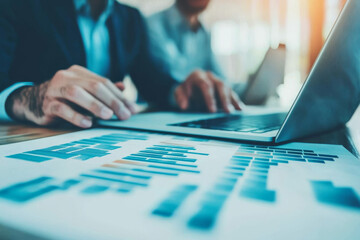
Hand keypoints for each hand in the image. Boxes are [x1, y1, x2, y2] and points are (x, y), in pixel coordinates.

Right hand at [7, 65, 136, 127]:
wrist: (33, 102)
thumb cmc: (66, 98)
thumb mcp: (85, 92)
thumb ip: (104, 90)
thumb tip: (124, 88)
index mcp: (79, 72)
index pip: (104, 83)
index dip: (120, 97)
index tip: (132, 110)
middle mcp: (67, 77)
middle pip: (94, 86)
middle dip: (112, 101)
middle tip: (124, 115)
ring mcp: (55, 90)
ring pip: (76, 93)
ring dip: (94, 105)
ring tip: (108, 116)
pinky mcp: (47, 104)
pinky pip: (61, 109)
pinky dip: (75, 116)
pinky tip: (87, 123)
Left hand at [174, 70, 242, 112]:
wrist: (190, 88)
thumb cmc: (184, 91)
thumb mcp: (179, 93)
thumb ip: (180, 97)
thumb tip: (183, 106)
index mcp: (198, 75)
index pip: (205, 85)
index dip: (209, 98)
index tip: (212, 111)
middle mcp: (210, 76)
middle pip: (219, 85)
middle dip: (223, 99)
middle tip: (226, 111)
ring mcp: (218, 80)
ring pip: (227, 88)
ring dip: (230, 100)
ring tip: (232, 112)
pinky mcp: (224, 88)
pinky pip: (232, 93)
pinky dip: (236, 101)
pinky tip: (240, 109)